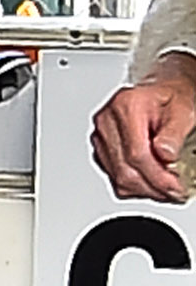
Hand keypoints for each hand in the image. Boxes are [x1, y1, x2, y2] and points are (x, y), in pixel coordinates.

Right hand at [92, 58, 195, 202]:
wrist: (163, 93)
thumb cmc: (172, 97)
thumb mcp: (183, 109)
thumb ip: (174, 133)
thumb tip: (165, 156)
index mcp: (125, 106)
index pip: (136, 154)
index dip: (157, 176)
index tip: (175, 186)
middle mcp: (107, 122)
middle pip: (125, 170)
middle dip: (153, 187)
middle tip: (174, 192)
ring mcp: (100, 138)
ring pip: (118, 179)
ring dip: (145, 191)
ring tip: (166, 190)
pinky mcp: (101, 151)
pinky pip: (115, 179)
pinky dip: (135, 187)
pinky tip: (152, 184)